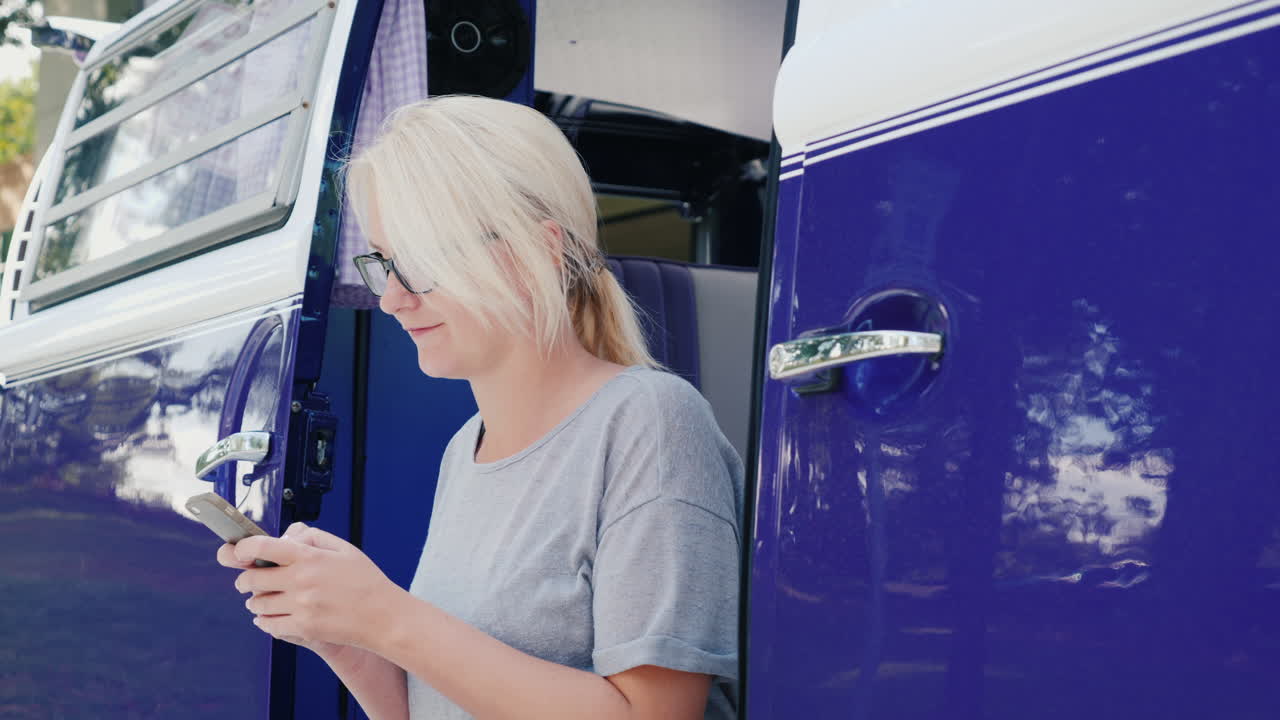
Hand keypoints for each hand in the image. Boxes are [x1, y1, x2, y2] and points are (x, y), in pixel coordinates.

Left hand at [216, 523, 403, 651]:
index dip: (241, 548)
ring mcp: (301, 606)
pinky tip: (269, 617)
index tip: (236, 552)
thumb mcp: (344, 548)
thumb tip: (286, 536)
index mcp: (309, 556)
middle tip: (246, 580)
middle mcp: (301, 580)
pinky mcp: (304, 628)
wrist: (383, 616)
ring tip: (262, 599)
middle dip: (244, 579)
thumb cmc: (365, 581)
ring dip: (255, 601)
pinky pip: (269, 626)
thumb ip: (312, 537)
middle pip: (251, 579)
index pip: (260, 547)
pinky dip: (264, 621)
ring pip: (257, 604)